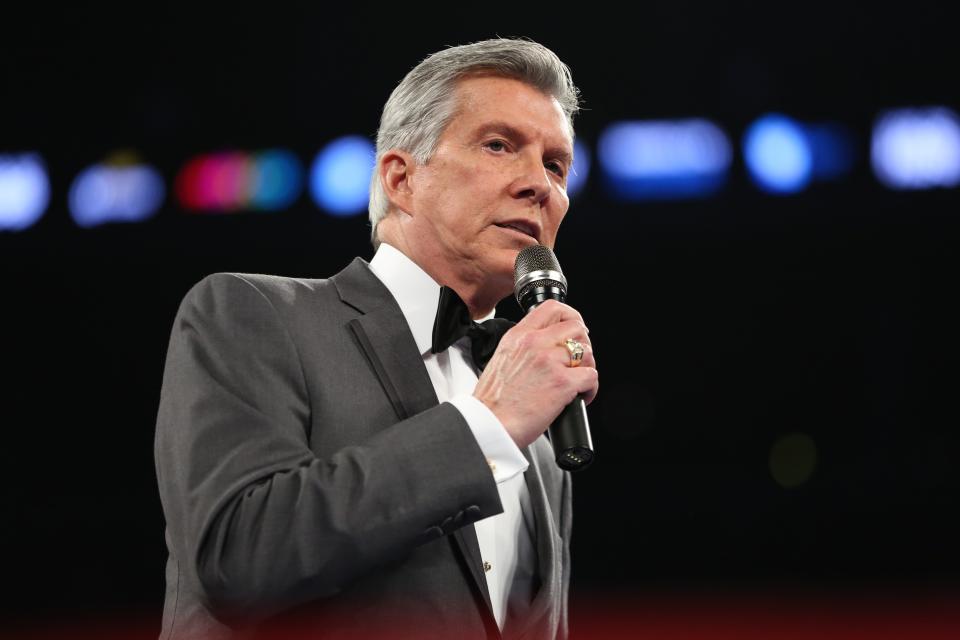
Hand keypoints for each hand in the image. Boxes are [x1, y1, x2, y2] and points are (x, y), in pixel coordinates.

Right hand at [473, 300, 597, 448]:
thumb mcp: (502, 359)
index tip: (575, 329)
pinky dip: (590, 389)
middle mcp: (534, 343)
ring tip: (577, 383)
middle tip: (578, 362)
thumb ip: (522, 347)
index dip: (571, 316)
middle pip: (577, 328)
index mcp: (518, 336)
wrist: (489, 424)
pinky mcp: (562, 383)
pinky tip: (580, 397)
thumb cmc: (493, 401)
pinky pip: (591, 376)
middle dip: (583, 345)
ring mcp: (550, 361)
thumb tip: (545, 348)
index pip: (552, 308)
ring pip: (587, 352)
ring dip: (587, 368)